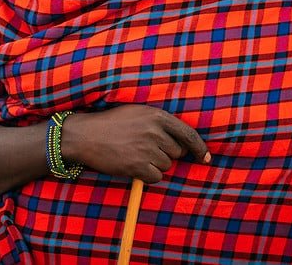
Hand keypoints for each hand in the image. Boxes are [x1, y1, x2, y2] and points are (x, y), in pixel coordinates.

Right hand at [60, 105, 210, 183]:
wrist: (85, 135)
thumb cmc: (111, 123)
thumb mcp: (137, 113)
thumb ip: (159, 123)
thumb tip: (183, 143)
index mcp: (157, 115)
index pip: (189, 134)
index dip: (200, 148)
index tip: (206, 158)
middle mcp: (155, 131)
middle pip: (177, 153)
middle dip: (165, 154)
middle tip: (145, 148)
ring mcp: (147, 149)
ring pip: (166, 166)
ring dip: (154, 165)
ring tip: (134, 154)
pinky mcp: (138, 166)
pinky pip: (156, 177)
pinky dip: (146, 176)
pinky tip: (132, 165)